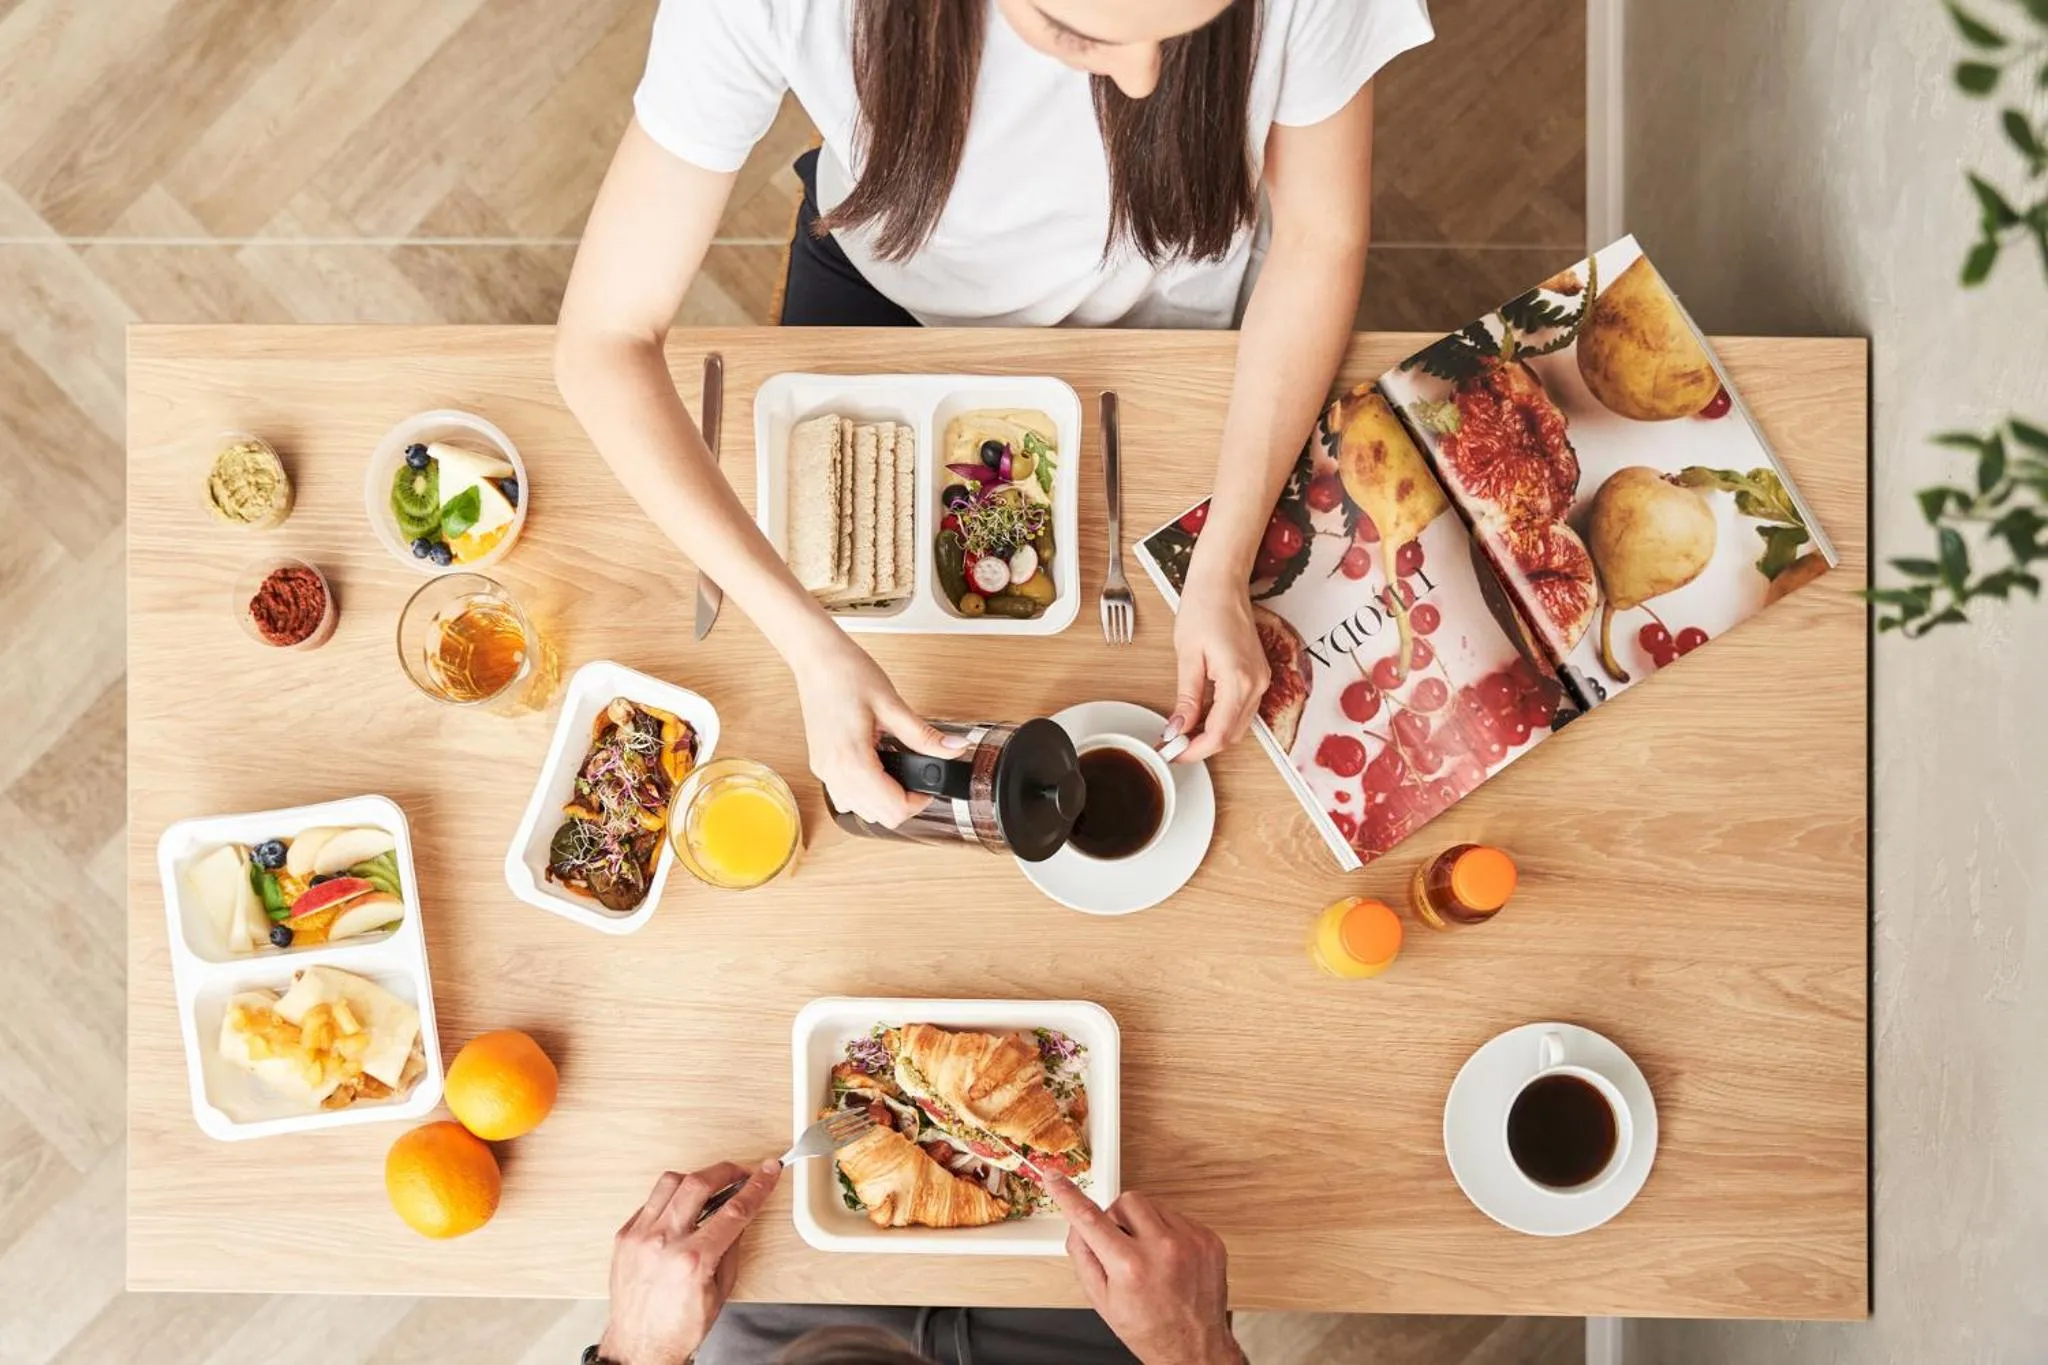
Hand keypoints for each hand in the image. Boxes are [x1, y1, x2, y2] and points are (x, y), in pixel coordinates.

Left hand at [600, 1160, 782, 1364]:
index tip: (768, 1171)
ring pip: (670, 1182)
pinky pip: (650, 1202)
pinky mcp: (624, 1236)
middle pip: (699, 1183)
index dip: (757, 1186)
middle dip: (726, 1171)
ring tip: (709, 1188)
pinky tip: (681, 1209)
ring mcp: (639, 1237)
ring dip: (696, 1179)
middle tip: (740, 1174)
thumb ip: (731, 1248)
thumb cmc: (677, 1327)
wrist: (638, 1347)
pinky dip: (670, 1199)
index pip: (734, 1211)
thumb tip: (739, 1216)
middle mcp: (663, 1243)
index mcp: (693, 1260)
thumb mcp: (719, 1292)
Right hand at [792, 628, 963, 826]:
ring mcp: (823, 771)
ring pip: (860, 811)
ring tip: (897, 769)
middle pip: (878, 817)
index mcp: (852, 760)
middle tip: (917, 776)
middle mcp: (833, 772)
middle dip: (904, 803)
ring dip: (884, 800)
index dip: (919, 802)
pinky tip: (876, 766)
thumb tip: (955, 748)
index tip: (929, 785)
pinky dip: (865, 792)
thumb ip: (924, 735)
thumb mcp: (892, 704)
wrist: (816, 658)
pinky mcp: (820, 765)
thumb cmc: (847, 673)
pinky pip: (845, 796)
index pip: (892, 809)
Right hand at [1049, 1177, 1242, 1364]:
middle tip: (1122, 1245)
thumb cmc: (1149, 1329)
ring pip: (1153, 1205)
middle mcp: (1163, 1250)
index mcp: (1130, 1267)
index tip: (1056, 1177)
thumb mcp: (1101, 1300)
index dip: (1068, 1195)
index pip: (1090, 1219)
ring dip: (1144, 1224)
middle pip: (1126, 1201)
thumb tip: (1075, 1224)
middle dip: (1118, 1218)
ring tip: (1149, 1257)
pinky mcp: (1209, 1239)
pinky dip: (1167, 1232)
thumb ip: (1083, 1256)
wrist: (1194, 1347)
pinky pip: (1177, 1217)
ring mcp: (1190, 1242)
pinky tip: (1169, 1259)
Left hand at [1167, 572, 1268, 764]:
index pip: (1220, 733)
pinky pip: (1243, 709)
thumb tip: (1178, 729)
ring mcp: (1262, 679)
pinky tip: (1200, 715)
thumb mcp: (1188, 656)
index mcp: (1239, 679)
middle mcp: (1257, 683)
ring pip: (1239, 725)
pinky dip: (1222, 719)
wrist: (1223, 582)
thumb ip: (1187, 698)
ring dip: (1212, 734)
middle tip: (1172, 745)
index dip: (1195, 750)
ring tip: (1182, 732)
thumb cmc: (1204, 607)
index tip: (1172, 753)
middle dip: (1202, 745)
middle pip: (1232, 735)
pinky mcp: (1259, 675)